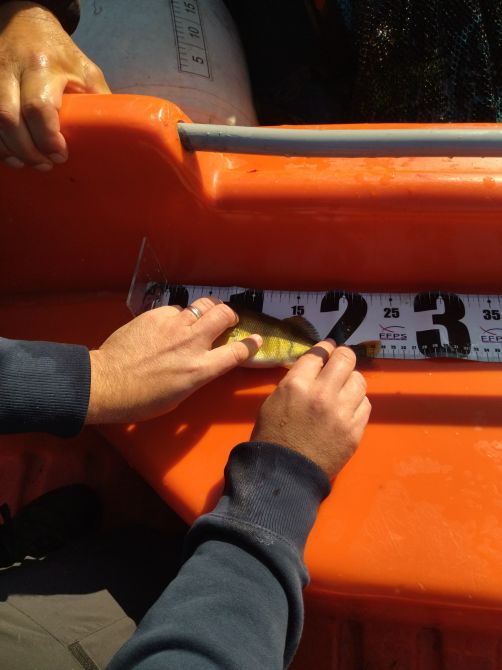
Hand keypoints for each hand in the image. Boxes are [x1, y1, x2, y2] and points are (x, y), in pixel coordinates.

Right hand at [0, 1, 109, 169]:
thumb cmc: (61, 54)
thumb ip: (98, 102)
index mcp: (43, 67)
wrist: (27, 22)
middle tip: (45, 164)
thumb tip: (117, 136)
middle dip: (27, 150)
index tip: (60, 155)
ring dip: (9, 149)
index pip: (38, 108)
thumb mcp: (87, 72)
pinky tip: (12, 153)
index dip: (48, 138)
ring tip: (29, 162)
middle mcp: (13, 70)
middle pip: (9, 119)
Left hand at [86, 298, 261, 423]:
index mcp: (199, 369)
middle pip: (224, 315)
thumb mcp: (179, 395)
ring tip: (202, 316)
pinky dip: (178, 316)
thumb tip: (205, 361)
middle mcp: (191, 342)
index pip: (236, 352)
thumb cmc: (141, 400)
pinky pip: (175, 309)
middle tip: (227, 321)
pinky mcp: (155, 315)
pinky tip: (169, 326)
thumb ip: (198, 374)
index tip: (256, 340)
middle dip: (230, 315)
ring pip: (201, 305)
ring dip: (206, 311)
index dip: (250, 345)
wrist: (105, 382)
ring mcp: (173, 325)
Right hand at [251, 342, 370, 477]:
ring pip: (360, 380)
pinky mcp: (355, 430)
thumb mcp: (274, 400)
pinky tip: (347, 408)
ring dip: (351, 380)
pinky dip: (357, 402)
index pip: (319, 353)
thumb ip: (296, 380)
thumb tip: (315, 366)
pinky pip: (365, 404)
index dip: (326, 347)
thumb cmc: (274, 436)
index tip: (330, 347)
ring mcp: (342, 412)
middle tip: (340, 361)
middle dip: (343, 356)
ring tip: (344, 388)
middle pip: (345, 359)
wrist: (286, 474)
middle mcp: (322, 393)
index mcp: (297, 384)